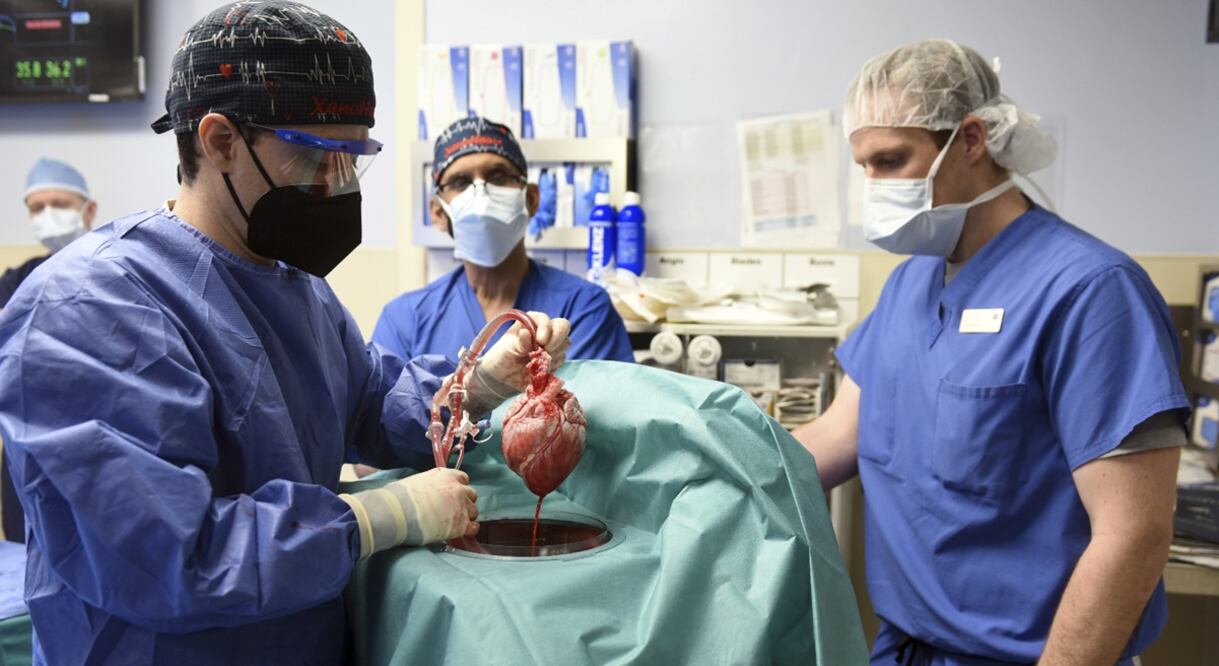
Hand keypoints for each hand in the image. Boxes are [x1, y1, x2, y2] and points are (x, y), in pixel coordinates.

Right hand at [338, 468, 478, 558]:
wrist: (399, 512)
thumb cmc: (399, 497)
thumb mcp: (416, 482)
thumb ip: (428, 485)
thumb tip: (424, 493)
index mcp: (446, 475)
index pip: (462, 478)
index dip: (459, 487)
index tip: (454, 494)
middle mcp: (457, 488)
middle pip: (471, 494)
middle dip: (464, 501)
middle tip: (455, 509)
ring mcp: (461, 506)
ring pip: (474, 510)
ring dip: (467, 515)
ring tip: (456, 522)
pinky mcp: (461, 524)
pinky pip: (473, 527)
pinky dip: (470, 529)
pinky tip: (463, 532)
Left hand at [476, 311, 570, 392]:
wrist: (502, 376)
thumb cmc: (502, 357)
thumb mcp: (508, 349)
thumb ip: (519, 342)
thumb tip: (526, 333)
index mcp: (530, 321)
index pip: (545, 319)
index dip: (546, 328)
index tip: (541, 341)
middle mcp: (543, 330)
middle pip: (562, 327)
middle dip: (556, 339)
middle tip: (546, 351)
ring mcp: (551, 344)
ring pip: (564, 344)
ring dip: (554, 353)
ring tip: (537, 361)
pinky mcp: (554, 358)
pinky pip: (561, 359)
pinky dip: (554, 364)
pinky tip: (541, 368)